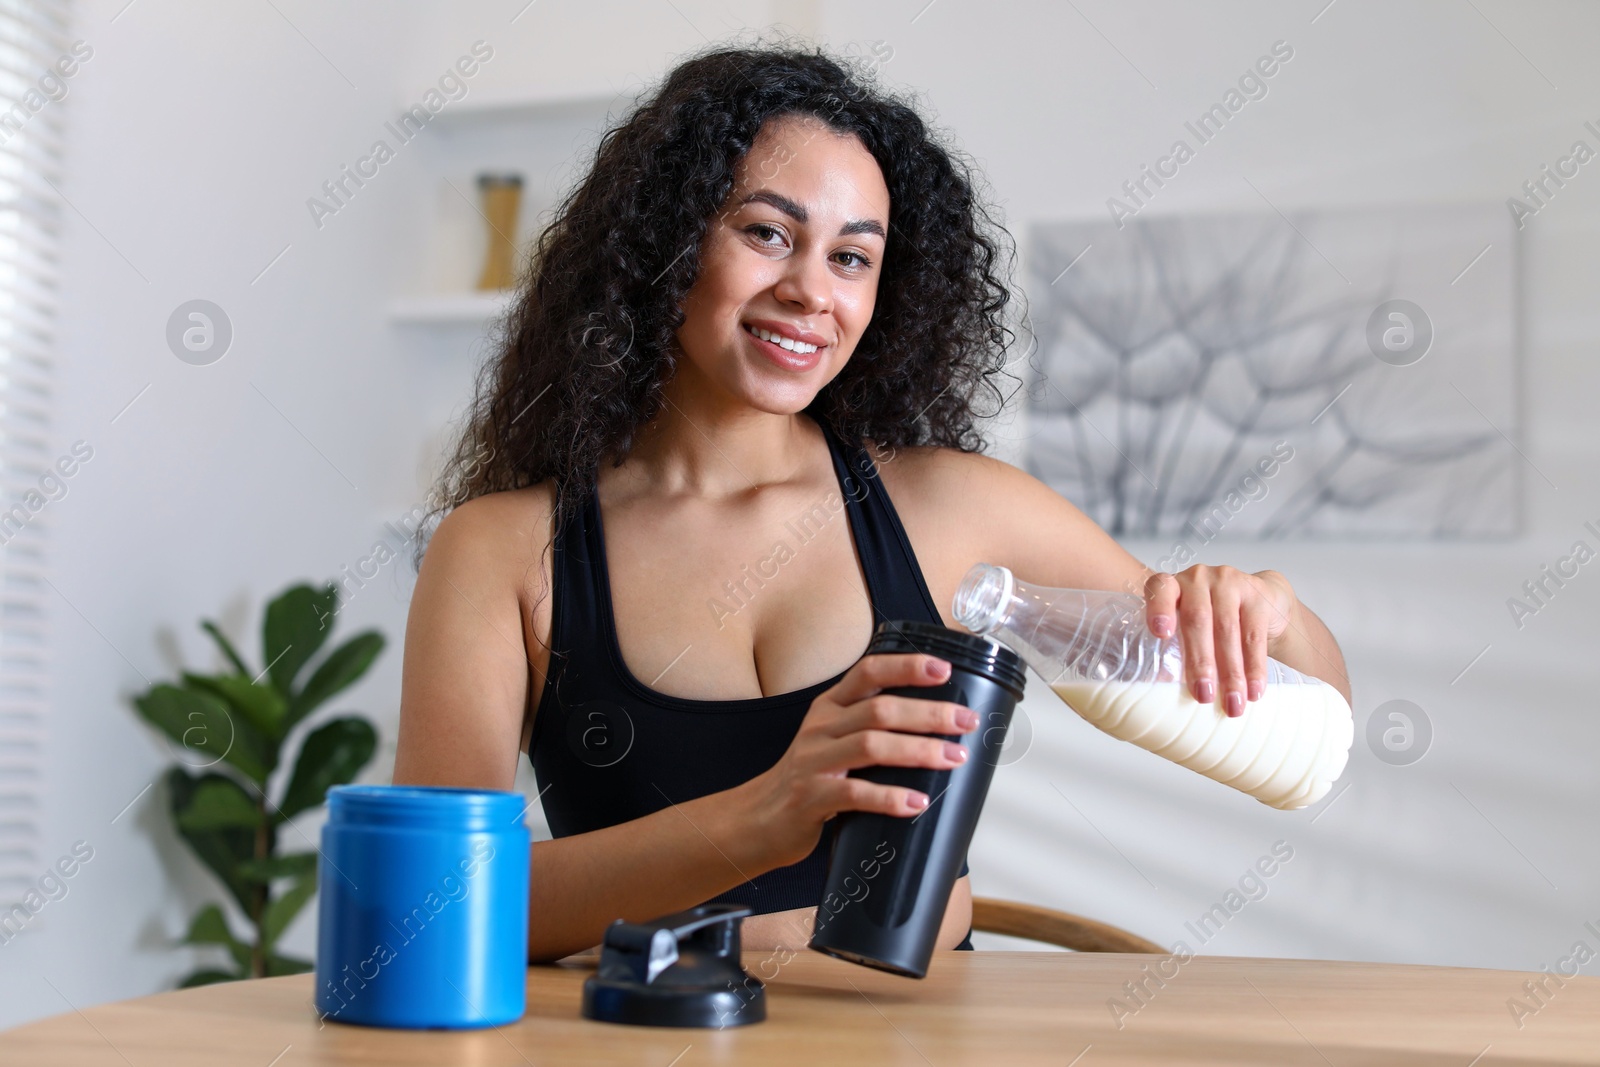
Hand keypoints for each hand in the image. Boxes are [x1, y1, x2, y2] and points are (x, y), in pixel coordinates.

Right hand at [742, 652, 978, 870]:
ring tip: (954, 758)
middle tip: (967, 722)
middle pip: (880, 710)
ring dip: (919, 751)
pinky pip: (856, 794)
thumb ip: (871, 727)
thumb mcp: (833, 739)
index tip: (944, 670)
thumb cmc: (811, 778)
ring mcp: (814, 762)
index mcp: (830, 707)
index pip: (868, 672)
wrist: (760, 819)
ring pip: (871, 746)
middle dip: (929, 713)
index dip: (906, 667)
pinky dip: (891, 797)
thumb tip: (939, 724)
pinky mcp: (811, 798)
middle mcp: (821, 727)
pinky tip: (917, 802)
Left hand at [1144, 566, 1295, 717]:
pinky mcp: (1258, 596)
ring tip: (1232, 704)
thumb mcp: (1186, 624)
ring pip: (1228, 631)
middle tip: (1203, 696)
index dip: (1158, 609)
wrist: (1259, 598)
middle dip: (1201, 662)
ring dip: (1231, 673)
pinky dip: (1254, 667)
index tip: (1161, 634)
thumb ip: (1172, 647)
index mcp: (1172, 586)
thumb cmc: (1210, 619)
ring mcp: (1230, 582)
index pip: (1160, 589)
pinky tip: (1254, 690)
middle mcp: (1199, 578)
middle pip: (1197, 620)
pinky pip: (1255, 636)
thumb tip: (1161, 694)